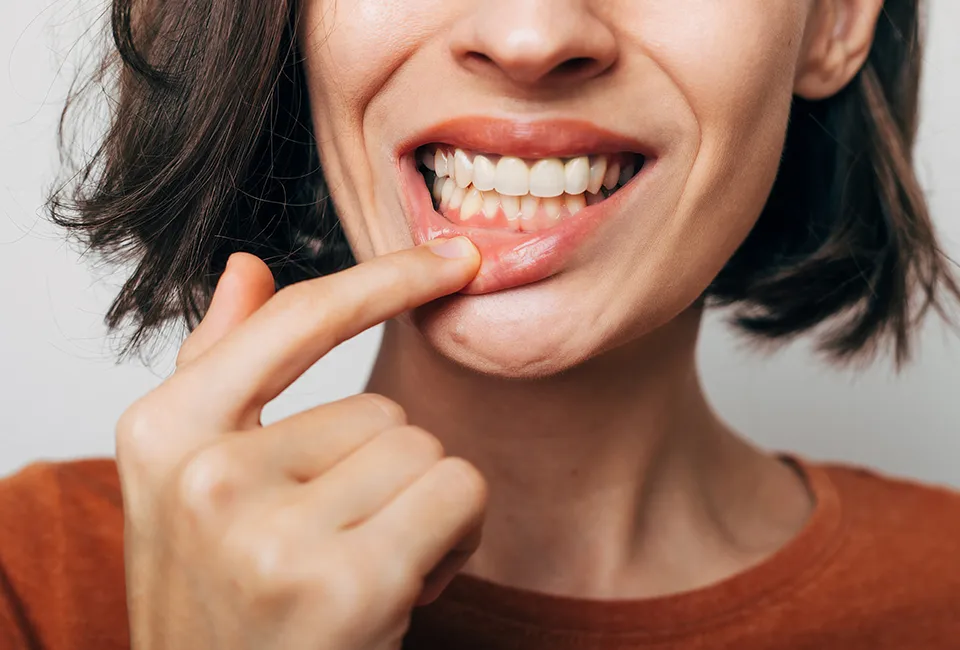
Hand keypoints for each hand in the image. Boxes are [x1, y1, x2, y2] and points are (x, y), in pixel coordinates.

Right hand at [116, 238, 485, 649]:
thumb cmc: (222, 600)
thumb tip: (246, 267)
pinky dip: (456, 537)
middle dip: (386, 475)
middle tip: (341, 543)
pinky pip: (458, 492)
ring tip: (364, 567)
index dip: (386, 279)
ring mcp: (271, 531)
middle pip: (382, 407)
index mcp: (163, 433)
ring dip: (420, 509)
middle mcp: (206, 475)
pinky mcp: (345, 582)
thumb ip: (217, 367)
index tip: (455, 257)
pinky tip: (402, 590)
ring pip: (425, 450)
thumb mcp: (189, 483)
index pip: (295, 321)